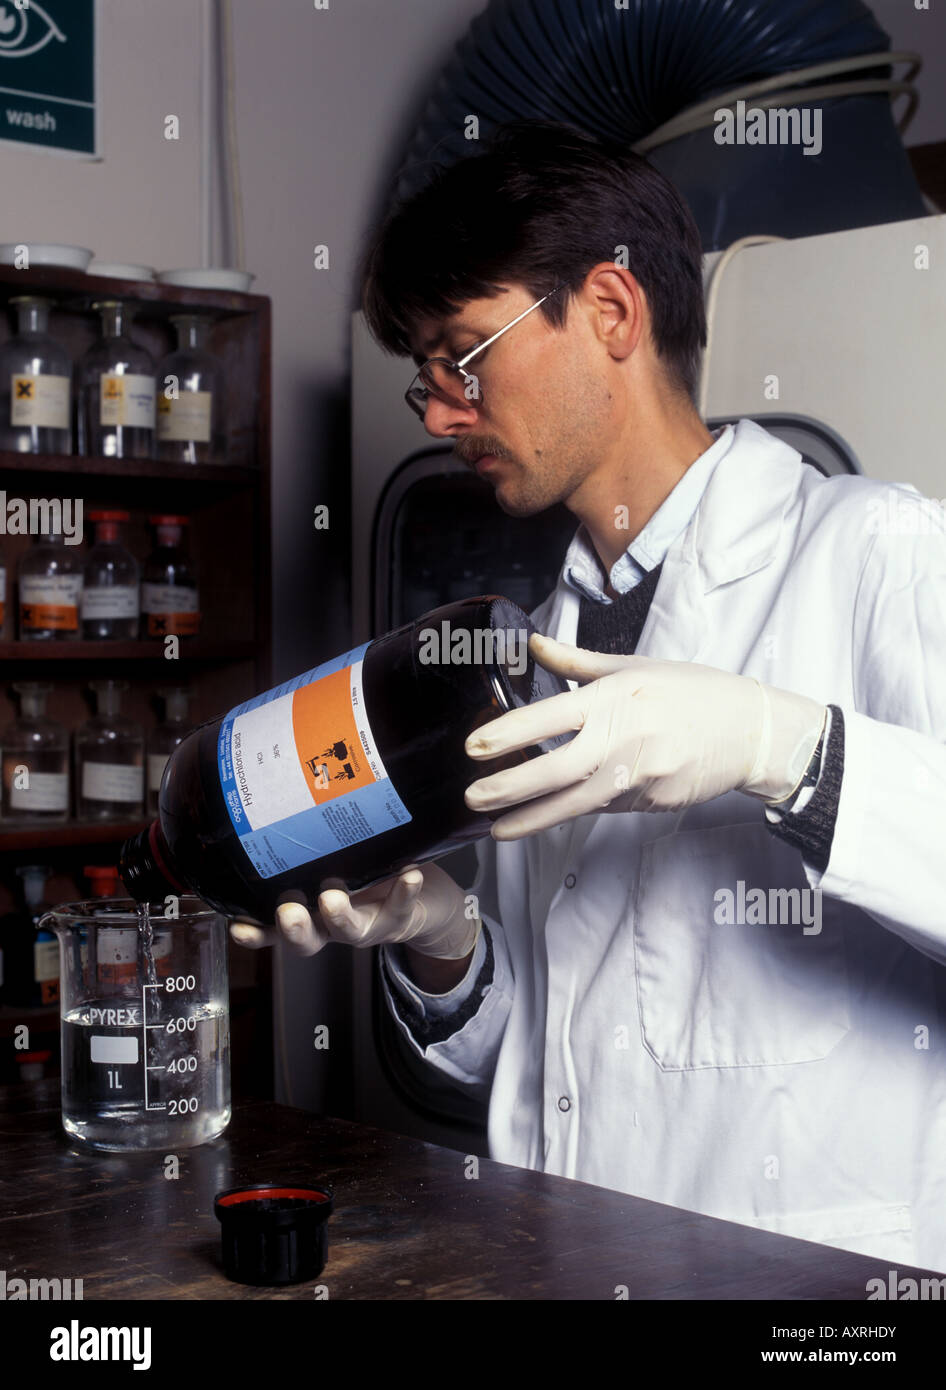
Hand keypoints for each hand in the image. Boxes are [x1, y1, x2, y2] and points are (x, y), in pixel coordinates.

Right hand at [229, 861, 478, 959]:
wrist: (425, 902)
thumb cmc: (369, 877)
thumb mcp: (335, 862)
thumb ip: (311, 843)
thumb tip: (280, 792)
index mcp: (311, 911)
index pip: (274, 928)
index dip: (255, 932)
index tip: (236, 927)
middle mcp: (333, 924)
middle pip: (307, 938)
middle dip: (294, 928)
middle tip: (287, 911)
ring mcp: (366, 924)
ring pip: (349, 930)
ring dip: (340, 915)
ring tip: (333, 895)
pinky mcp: (400, 917)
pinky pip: (402, 906)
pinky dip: (405, 891)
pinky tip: (410, 875)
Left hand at [463, 633, 826, 838]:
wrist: (752, 730)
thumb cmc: (692, 691)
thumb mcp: (635, 666)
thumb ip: (577, 661)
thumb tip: (533, 643)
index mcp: (616, 698)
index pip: (552, 717)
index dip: (510, 734)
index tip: (475, 747)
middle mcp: (624, 738)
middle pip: (556, 770)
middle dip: (509, 788)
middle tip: (472, 797)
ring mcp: (640, 776)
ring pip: (575, 803)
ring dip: (532, 818)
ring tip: (496, 828)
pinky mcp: (651, 802)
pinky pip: (604, 807)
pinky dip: (575, 810)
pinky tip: (547, 815)